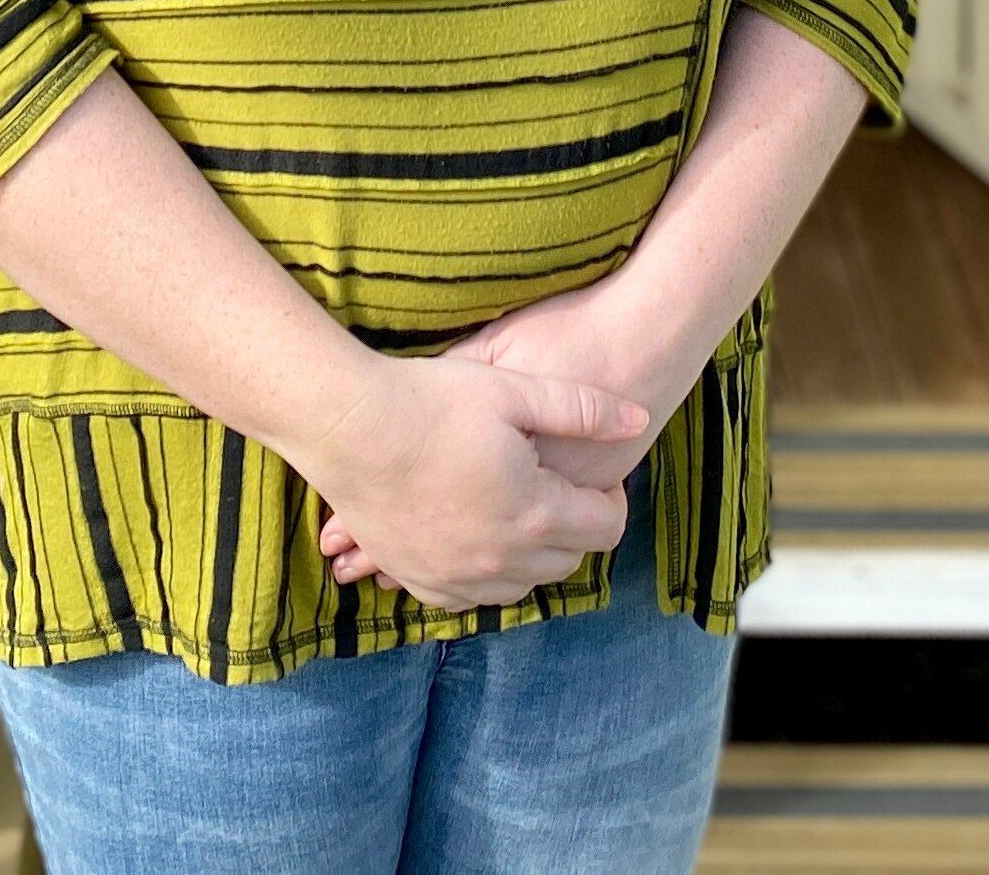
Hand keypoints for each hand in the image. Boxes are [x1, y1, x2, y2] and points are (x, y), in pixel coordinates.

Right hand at [302, 356, 647, 612]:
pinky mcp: (420, 581)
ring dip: (534, 554)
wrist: (347, 427)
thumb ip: (584, 409)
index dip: (609, 497)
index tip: (592, 469)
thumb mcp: (514, 390)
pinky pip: (473, 598)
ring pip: (523, 585)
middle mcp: (501, 560)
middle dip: (574, 525)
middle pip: (567, 560)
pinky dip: (488, 574)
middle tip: (555, 484)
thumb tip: (641, 421)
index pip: (604, 527)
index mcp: (534, 513)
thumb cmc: (430, 402)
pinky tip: (479, 534)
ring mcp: (457, 577)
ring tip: (517, 505)